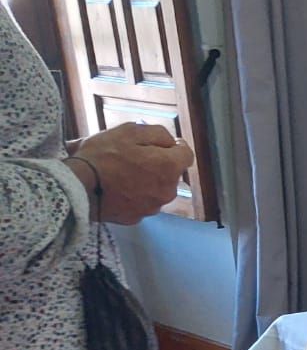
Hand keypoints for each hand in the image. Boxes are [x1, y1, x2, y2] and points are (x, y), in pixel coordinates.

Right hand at [68, 123, 192, 224]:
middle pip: (171, 173)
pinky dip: (134, 195)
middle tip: (134, 156)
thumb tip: (172, 142)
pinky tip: (116, 188)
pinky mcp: (137, 218)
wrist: (76, 188)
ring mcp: (153, 207)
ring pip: (156, 189)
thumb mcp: (130, 131)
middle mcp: (168, 191)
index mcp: (170, 167)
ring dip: (146, 181)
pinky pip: (141, 202)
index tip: (165, 143)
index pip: (187, 154)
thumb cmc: (103, 156)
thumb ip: (158, 134)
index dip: (176, 146)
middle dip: (158, 164)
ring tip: (121, 173)